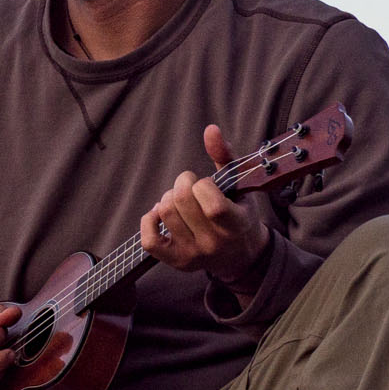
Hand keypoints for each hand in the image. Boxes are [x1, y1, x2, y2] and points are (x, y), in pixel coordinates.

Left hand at [141, 124, 271, 292]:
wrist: (239, 254)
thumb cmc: (238, 212)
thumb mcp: (239, 185)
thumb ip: (225, 155)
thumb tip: (210, 129)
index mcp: (236, 225)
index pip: (213, 205)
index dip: (203, 185)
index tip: (206, 183)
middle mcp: (214, 243)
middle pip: (182, 201)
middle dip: (182, 183)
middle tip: (190, 186)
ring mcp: (194, 254)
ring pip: (165, 212)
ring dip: (168, 198)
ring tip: (180, 200)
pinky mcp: (175, 260)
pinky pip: (149, 240)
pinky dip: (149, 220)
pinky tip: (160, 213)